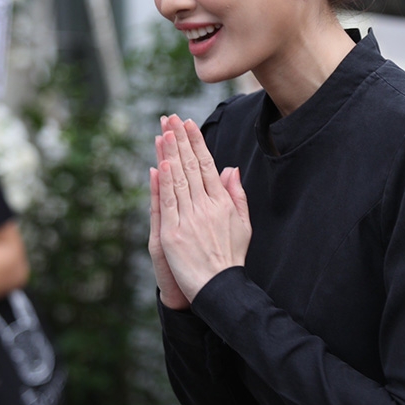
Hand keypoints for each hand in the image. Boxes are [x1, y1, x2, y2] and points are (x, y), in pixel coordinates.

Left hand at [155, 115, 250, 301]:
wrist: (220, 287)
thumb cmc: (231, 256)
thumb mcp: (243, 223)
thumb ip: (236, 194)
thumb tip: (230, 168)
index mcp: (222, 203)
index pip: (207, 165)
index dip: (197, 142)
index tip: (188, 123)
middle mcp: (206, 207)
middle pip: (191, 166)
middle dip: (180, 139)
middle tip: (171, 117)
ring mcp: (189, 219)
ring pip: (178, 179)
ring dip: (170, 153)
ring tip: (164, 131)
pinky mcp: (172, 233)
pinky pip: (167, 203)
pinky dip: (163, 182)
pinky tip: (161, 163)